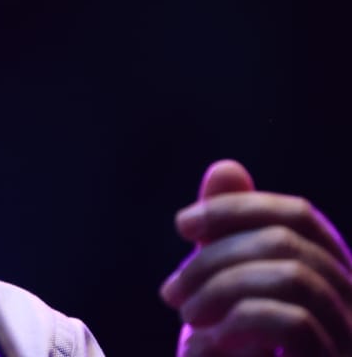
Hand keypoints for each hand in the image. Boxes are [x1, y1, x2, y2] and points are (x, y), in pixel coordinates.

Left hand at [161, 159, 351, 355]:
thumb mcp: (223, 300)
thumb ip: (228, 239)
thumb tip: (225, 166)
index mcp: (333, 282)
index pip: (300, 215)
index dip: (239, 208)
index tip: (181, 224)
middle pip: (290, 241)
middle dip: (216, 255)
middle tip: (171, 293)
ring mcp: (350, 341)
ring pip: (292, 276)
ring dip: (221, 286)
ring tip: (185, 317)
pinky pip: (292, 323)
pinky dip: (237, 322)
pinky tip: (207, 344)